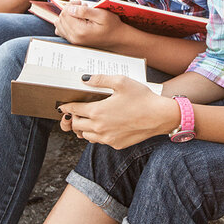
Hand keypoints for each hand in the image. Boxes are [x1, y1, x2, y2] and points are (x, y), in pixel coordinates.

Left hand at [53, 1, 126, 48]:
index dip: (71, 4)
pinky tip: (74, 20)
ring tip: (78, 13)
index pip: (65, 13)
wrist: (117, 38)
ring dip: (66, 16)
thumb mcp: (102, 15)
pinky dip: (65, 23)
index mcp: (80, 31)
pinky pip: (61, 31)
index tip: (81, 2)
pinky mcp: (74, 41)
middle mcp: (74, 37)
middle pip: (61, 18)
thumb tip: (70, 8)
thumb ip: (84, 11)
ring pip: (59, 24)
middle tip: (81, 6)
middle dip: (68, 9)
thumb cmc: (112, 26)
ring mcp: (73, 41)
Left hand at [58, 75, 177, 149]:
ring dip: (84, 128)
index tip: (64, 105)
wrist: (160, 116)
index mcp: (98, 111)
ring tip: (90, 119)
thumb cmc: (142, 97)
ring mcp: (107, 138)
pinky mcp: (116, 144)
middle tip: (77, 112)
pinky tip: (104, 126)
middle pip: (76, 125)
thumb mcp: (121, 82)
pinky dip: (97, 135)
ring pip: (85, 136)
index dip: (67, 106)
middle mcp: (99, 127)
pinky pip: (99, 141)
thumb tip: (84, 79)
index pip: (74, 110)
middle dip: (74, 117)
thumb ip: (100, 79)